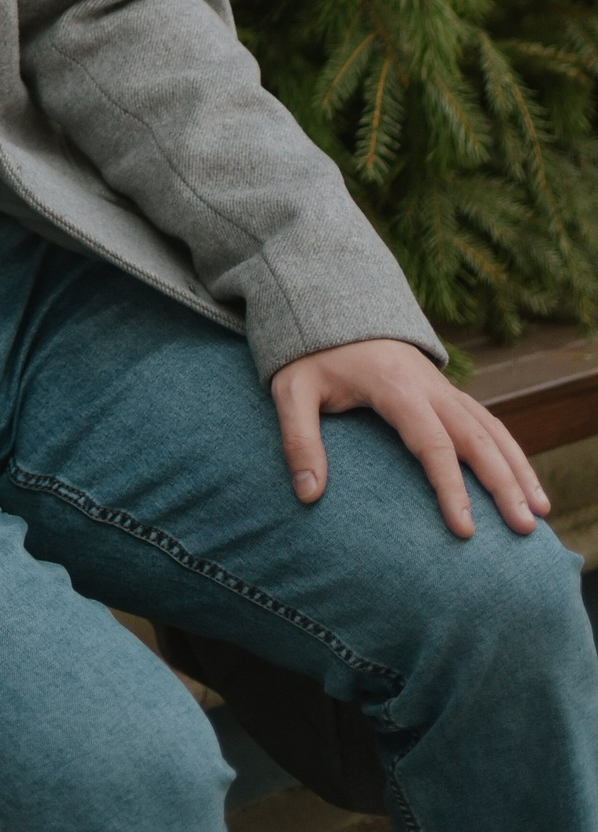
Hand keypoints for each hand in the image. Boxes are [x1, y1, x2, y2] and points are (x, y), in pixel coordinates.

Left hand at [270, 337, 551, 540]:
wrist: (331, 301)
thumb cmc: (309, 352)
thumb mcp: (291, 389)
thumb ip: (298, 438)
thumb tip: (308, 494)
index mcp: (395, 387)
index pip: (432, 443)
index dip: (450, 487)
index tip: (465, 529)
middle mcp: (429, 387)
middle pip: (477, 437)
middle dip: (504, 483)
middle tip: (525, 528)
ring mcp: (441, 386)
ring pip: (491, 428)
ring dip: (518, 467)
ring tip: (539, 511)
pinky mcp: (444, 391)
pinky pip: (487, 420)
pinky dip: (509, 449)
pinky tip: (521, 479)